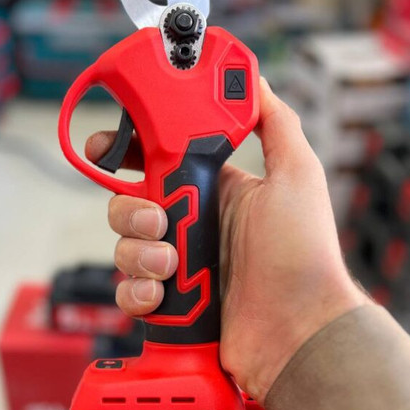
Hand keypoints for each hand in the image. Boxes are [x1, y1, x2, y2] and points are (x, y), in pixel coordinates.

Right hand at [85, 78, 367, 403]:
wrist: (300, 329)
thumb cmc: (304, 253)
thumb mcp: (296, 175)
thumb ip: (275, 123)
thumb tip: (254, 80)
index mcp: (216, 192)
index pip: (158, 162)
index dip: (126, 152)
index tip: (105, 147)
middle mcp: (192, 227)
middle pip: (130, 205)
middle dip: (131, 210)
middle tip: (159, 220)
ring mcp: (180, 268)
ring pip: (125, 248)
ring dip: (139, 253)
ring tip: (171, 265)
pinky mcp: (170, 307)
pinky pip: (129, 293)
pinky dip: (137, 293)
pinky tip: (160, 296)